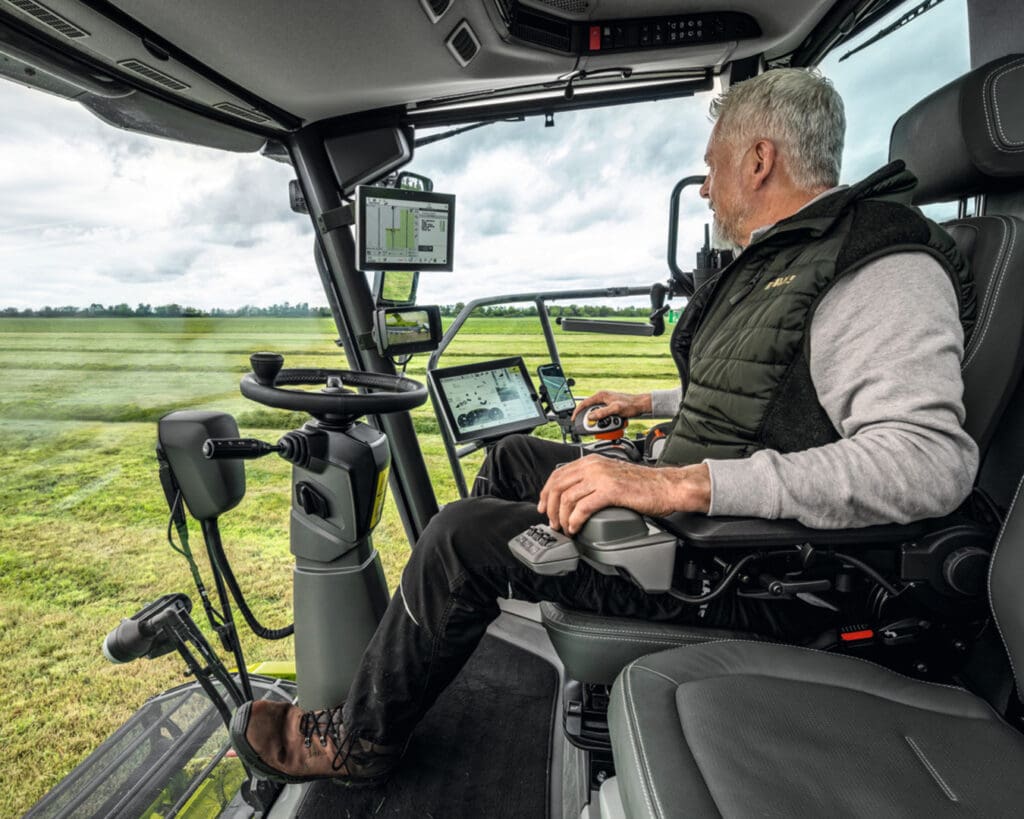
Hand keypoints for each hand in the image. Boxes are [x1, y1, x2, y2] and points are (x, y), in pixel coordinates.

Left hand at [538, 456, 710, 534]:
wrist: (667, 486)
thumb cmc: (644, 485)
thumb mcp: (611, 476)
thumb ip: (593, 480)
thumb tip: (573, 496)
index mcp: (591, 461)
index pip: (558, 474)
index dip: (546, 492)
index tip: (544, 507)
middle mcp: (593, 466)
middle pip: (558, 486)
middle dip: (550, 507)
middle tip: (552, 522)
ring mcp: (601, 477)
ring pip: (567, 498)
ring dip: (562, 517)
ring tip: (565, 528)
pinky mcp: (610, 491)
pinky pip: (583, 508)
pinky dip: (575, 521)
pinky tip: (576, 528)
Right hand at [572, 390, 651, 420]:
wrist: (640, 405)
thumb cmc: (630, 405)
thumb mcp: (615, 409)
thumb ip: (602, 413)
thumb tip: (591, 416)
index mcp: (601, 395)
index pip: (584, 403)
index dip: (577, 412)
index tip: (574, 419)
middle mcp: (602, 398)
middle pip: (590, 410)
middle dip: (591, 419)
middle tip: (593, 426)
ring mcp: (606, 403)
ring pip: (597, 414)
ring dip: (600, 421)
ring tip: (609, 423)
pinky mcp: (610, 407)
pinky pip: (603, 415)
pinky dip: (605, 420)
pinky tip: (612, 422)